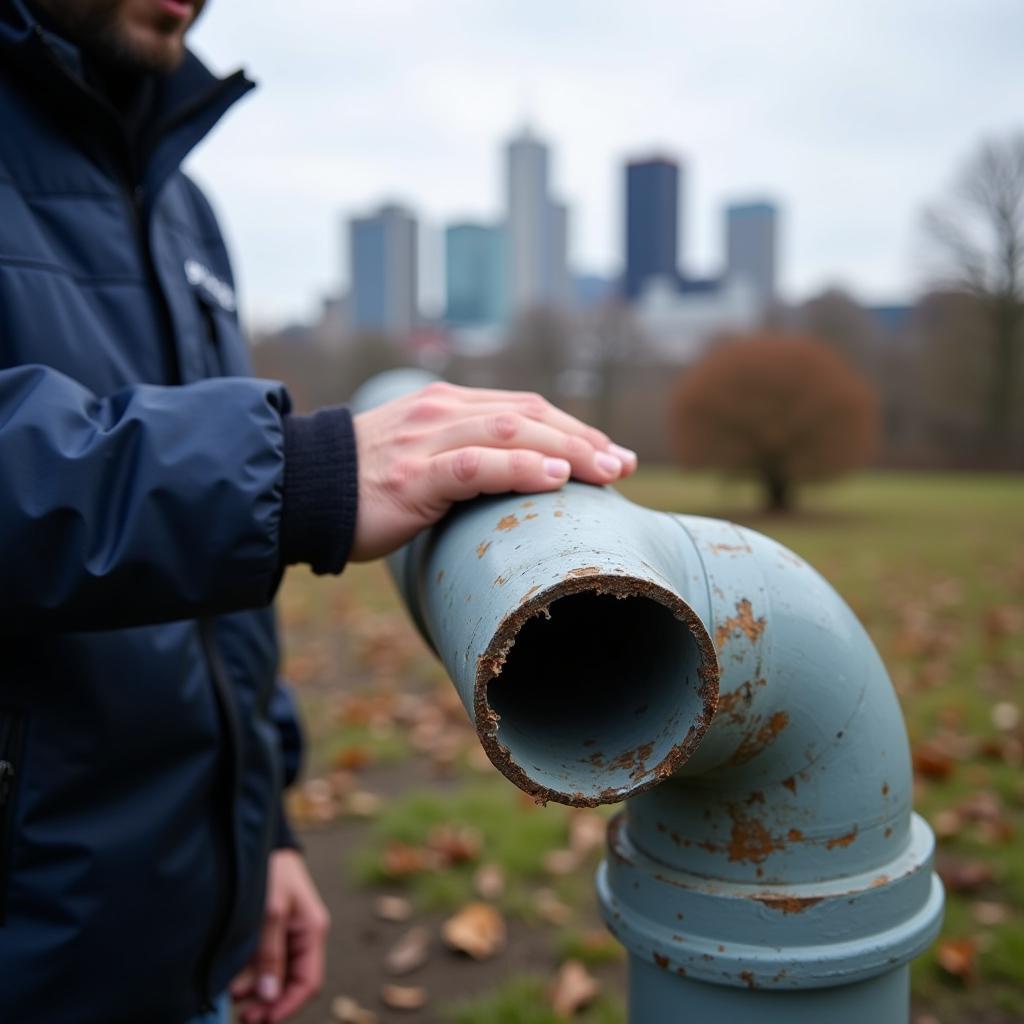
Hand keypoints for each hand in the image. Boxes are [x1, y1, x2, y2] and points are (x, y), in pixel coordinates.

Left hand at [230, 849, 329, 1023]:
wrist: (263, 841)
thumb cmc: (272, 871)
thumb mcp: (270, 912)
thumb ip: (270, 954)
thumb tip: (268, 995)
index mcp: (312, 931)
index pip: (309, 982)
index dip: (287, 1006)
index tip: (262, 1019)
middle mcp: (304, 937)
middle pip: (293, 983)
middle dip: (270, 1002)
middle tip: (243, 1017)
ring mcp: (289, 934)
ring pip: (277, 975)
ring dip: (258, 990)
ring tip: (234, 996)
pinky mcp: (273, 930)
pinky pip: (267, 962)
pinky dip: (253, 975)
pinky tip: (235, 981)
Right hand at [351, 381, 637, 560]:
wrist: (299, 491)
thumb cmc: (364, 484)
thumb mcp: (420, 458)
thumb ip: (463, 458)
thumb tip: (513, 486)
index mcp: (449, 405)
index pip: (527, 408)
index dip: (575, 429)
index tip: (612, 454)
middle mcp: (443, 410)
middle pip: (531, 415)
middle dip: (585, 439)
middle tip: (625, 464)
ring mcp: (429, 438)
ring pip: (514, 432)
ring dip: (569, 451)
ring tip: (609, 471)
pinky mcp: (415, 472)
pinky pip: (478, 464)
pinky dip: (521, 469)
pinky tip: (556, 478)